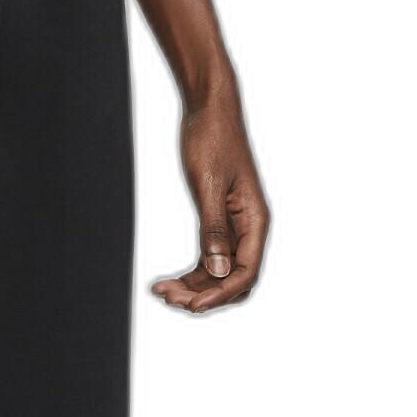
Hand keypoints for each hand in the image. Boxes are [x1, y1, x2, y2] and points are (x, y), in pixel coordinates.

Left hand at [152, 92, 269, 314]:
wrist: (208, 110)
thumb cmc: (212, 140)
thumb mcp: (209, 185)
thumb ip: (214, 230)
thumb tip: (219, 271)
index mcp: (255, 221)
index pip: (245, 273)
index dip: (220, 294)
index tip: (192, 306)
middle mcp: (248, 229)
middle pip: (232, 280)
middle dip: (203, 295)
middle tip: (169, 298)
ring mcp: (233, 228)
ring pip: (217, 274)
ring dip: (192, 287)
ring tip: (161, 291)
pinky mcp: (217, 222)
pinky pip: (207, 260)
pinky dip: (188, 274)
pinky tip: (164, 281)